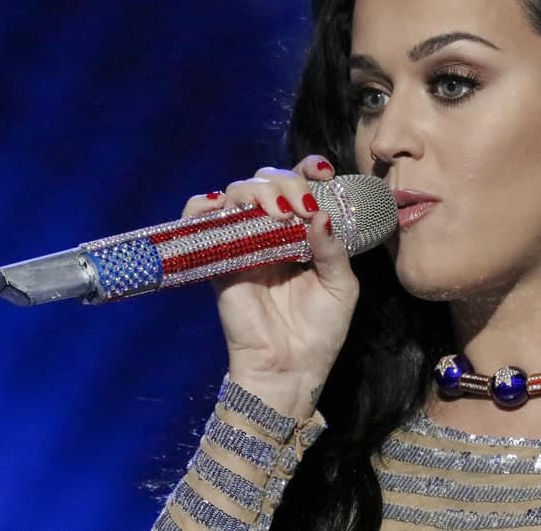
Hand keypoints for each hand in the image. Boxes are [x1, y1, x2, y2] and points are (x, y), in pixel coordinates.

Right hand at [182, 155, 359, 418]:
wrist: (291, 369)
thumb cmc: (320, 330)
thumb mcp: (341, 286)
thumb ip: (332, 249)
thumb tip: (319, 214)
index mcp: (304, 232)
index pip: (302, 186)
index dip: (309, 170)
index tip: (323, 173)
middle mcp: (272, 231)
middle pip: (269, 182)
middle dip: (286, 183)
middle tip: (301, 207)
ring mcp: (242, 243)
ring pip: (237, 194)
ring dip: (255, 192)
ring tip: (277, 213)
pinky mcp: (218, 262)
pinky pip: (199, 223)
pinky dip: (202, 206)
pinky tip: (220, 207)